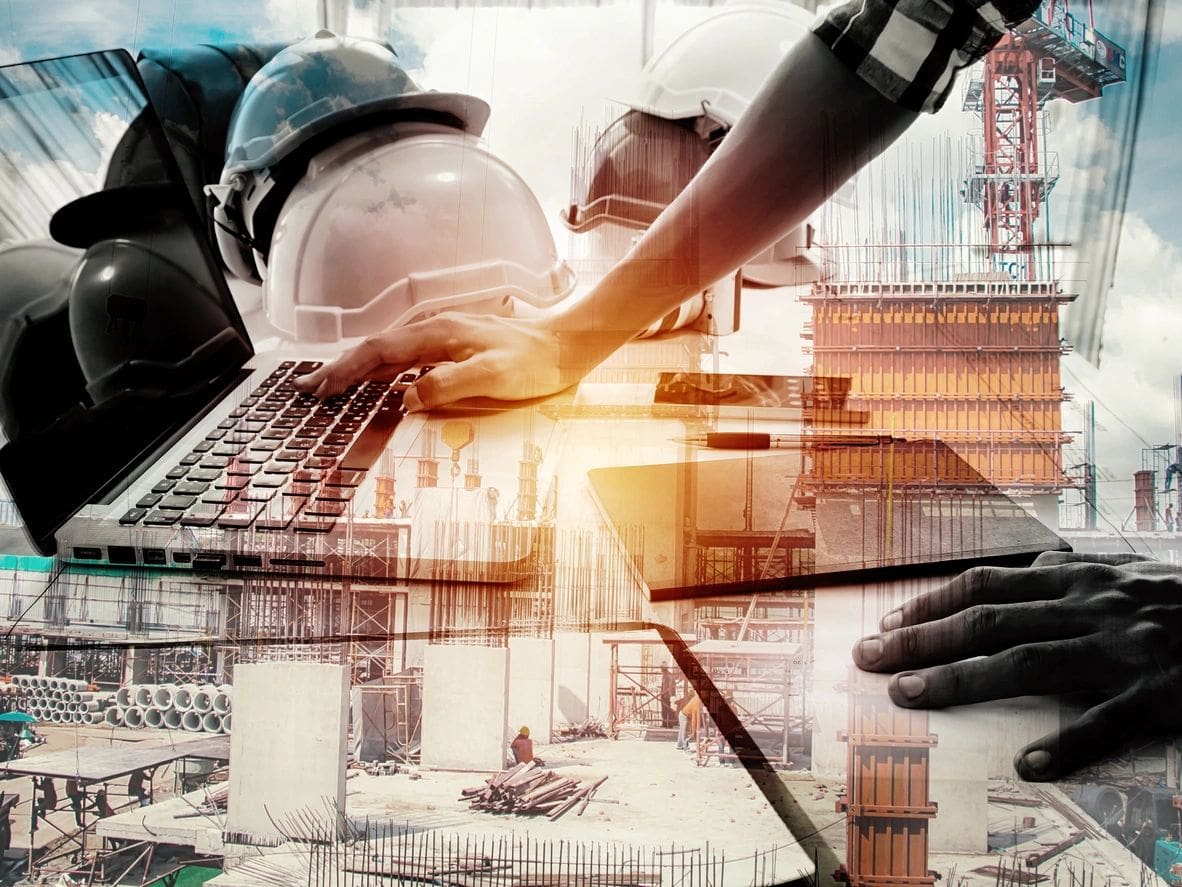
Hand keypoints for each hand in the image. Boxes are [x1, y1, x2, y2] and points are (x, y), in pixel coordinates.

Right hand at [294, 312, 575, 410]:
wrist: (567, 343)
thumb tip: (407, 396)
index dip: (346, 371)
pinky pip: (405, 355)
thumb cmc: (535, 362)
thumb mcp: (493, 377)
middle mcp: (435, 328)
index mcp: (438, 333)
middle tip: (308, 388)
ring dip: (357, 367)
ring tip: (329, 384)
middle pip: (376, 348)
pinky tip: (374, 379)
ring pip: (388, 350)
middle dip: (340, 368)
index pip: (379, 352)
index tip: (321, 389)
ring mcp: (443, 334)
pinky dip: (381, 367)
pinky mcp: (453, 344)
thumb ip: (448, 385)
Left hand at [851, 551, 1181, 780]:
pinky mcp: (1159, 694)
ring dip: (962, 679)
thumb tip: (1022, 572)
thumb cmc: (1178, 598)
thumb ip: (1069, 574)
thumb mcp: (1121, 571)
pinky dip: (1067, 742)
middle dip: (922, 639)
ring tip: (911, 695)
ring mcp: (1121, 650)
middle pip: (987, 621)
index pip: (984, 586)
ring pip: (1026, 661)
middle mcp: (1087, 607)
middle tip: (869, 658)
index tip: (888, 623)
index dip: (930, 603)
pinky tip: (1030, 762)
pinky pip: (1106, 722)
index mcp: (1075, 579)